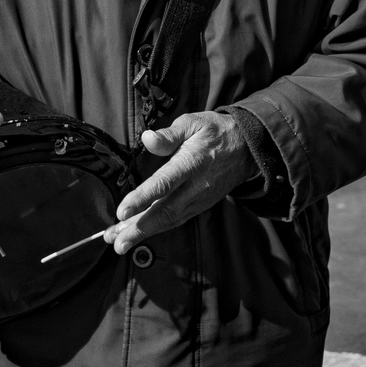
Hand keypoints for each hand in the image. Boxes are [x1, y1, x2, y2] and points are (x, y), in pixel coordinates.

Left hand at [109, 111, 256, 252]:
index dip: (142, 198)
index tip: (122, 212)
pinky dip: (158, 229)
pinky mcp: (202, 205)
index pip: (164, 183)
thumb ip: (169, 134)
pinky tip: (140, 233)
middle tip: (117, 243)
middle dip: (139, 229)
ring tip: (120, 243)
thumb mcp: (193, 122)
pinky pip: (178, 220)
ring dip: (145, 233)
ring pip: (170, 220)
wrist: (248, 148)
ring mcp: (200, 198)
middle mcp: (196, 186)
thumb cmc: (216, 132)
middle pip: (165, 211)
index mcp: (191, 162)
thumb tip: (148, 139)